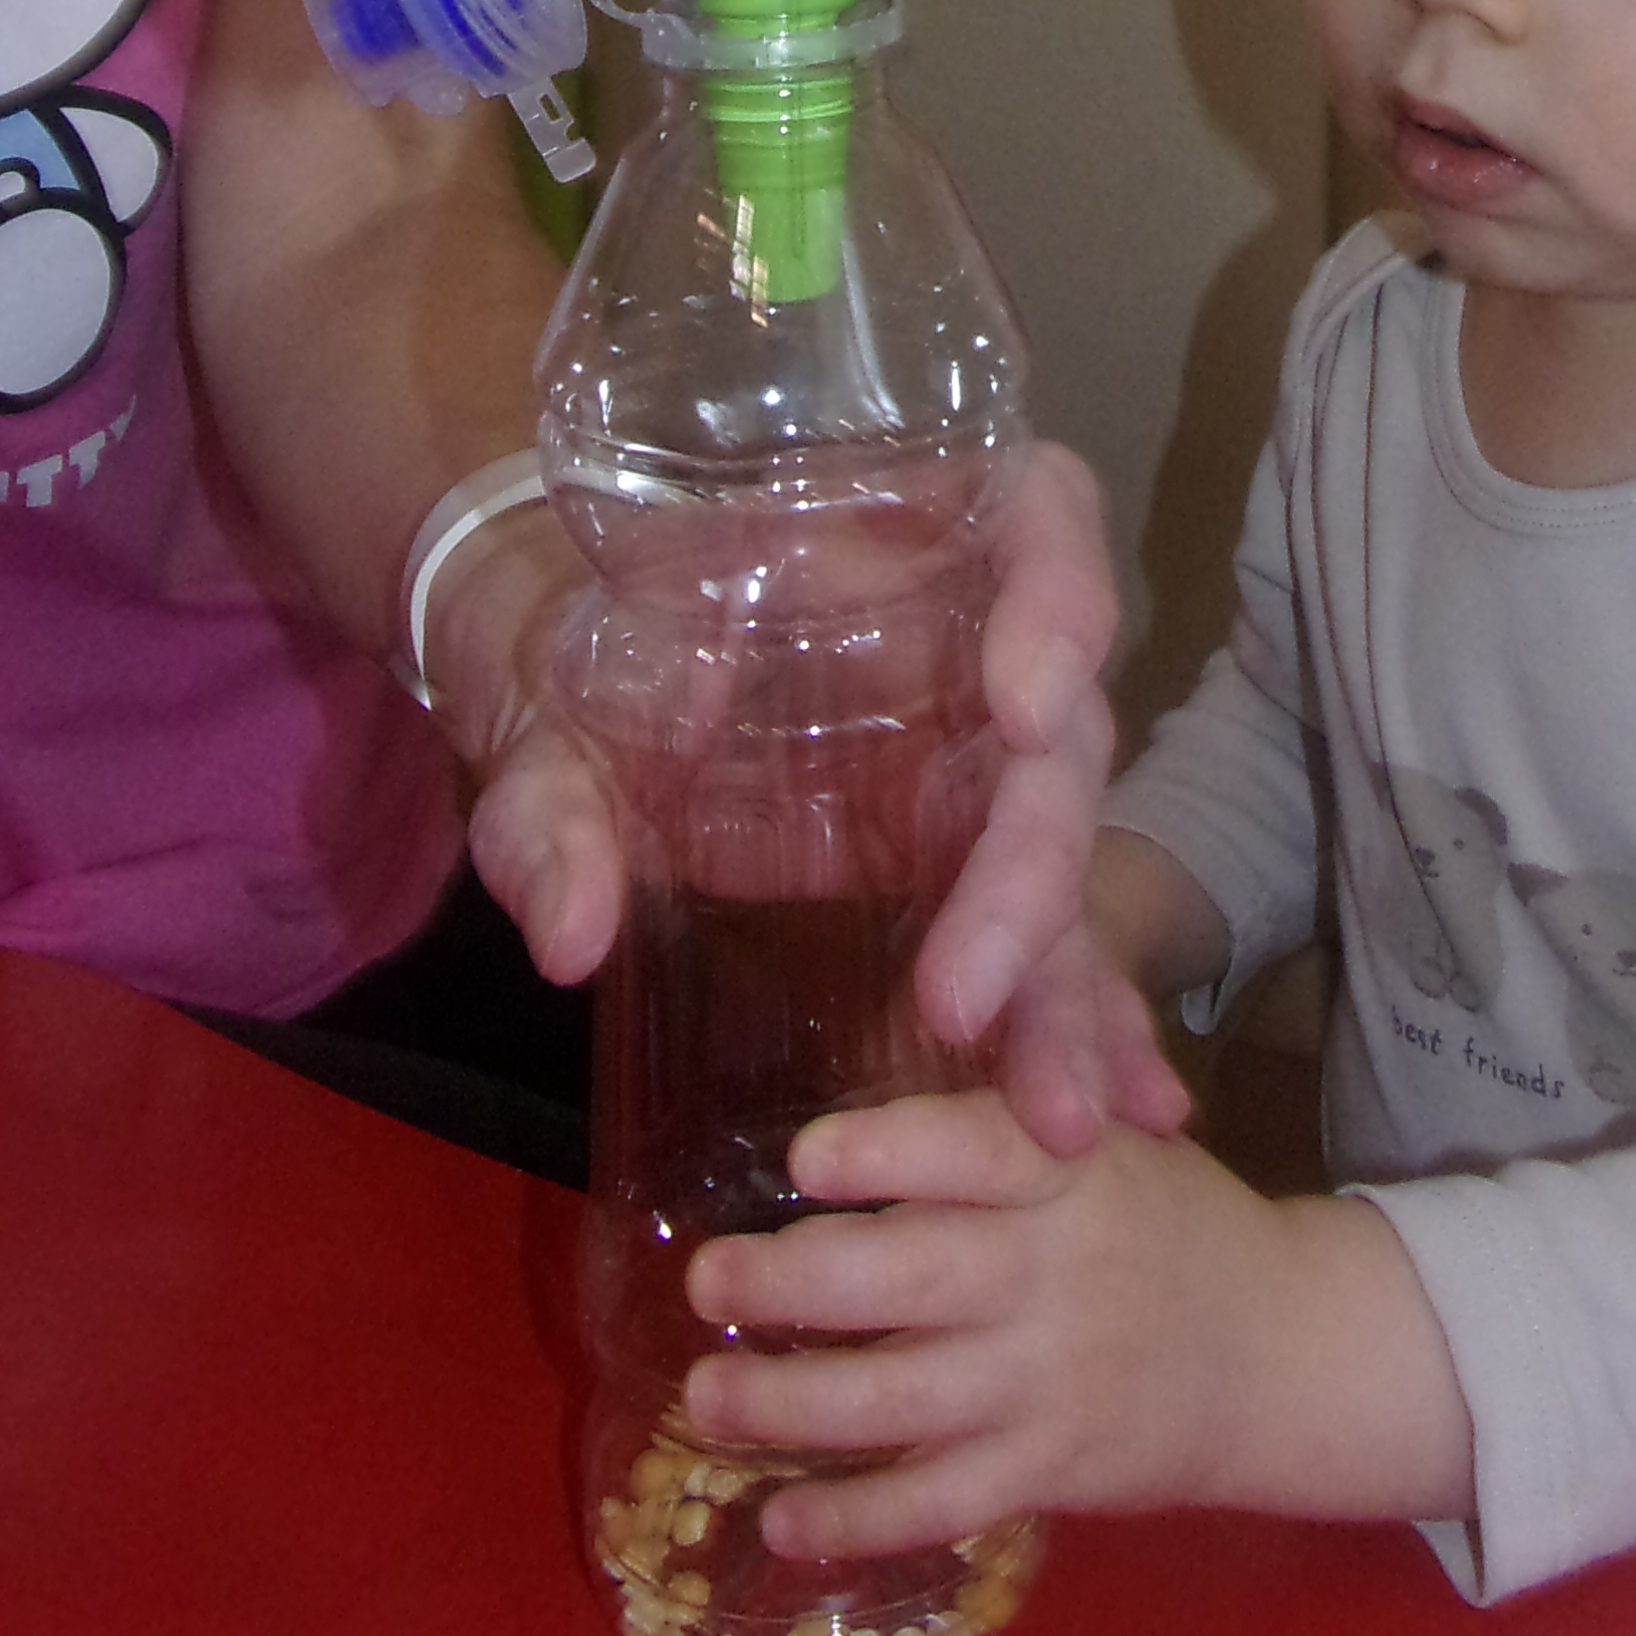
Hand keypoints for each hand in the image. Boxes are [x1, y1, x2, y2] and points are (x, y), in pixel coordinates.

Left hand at [429, 434, 1180, 1099]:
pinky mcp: (939, 858)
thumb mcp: (534, 706)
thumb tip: (569, 933)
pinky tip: (1101, 1117)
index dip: (1061, 598)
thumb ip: (547, 799)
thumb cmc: (552, 644)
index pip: (1034, 516)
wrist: (533, 674)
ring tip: (1062, 1119)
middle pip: (1054, 735)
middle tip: (963, 999)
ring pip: (1053, 855)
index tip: (1023, 713)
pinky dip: (1066, 1021)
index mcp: (885, 543)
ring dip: (1063, 986)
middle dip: (1030, 872)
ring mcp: (957, 758)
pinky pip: (1027, 934)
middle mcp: (957, 642)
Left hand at [681, 1088, 1473, 1554]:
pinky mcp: (1053, 1471)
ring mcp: (1054, 1380)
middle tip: (708, 1279)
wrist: (1279, 1351)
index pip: (981, 1150)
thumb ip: (1005, 1105)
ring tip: (707, 1399)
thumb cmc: (1160, 1222)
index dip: (890, 1150)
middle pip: (915, 1279)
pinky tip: (780, 1521)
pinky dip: (856, 1518)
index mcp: (1073, 1167)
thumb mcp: (1110, 1139)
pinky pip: (941, 1502)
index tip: (802, 1155)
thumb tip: (869, 1037)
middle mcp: (1061, 1270)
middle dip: (796, 1284)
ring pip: (907, 1400)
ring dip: (794, 1406)